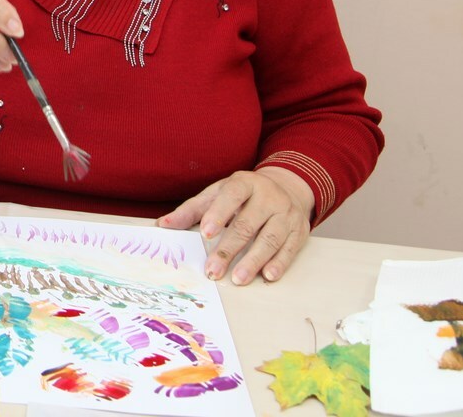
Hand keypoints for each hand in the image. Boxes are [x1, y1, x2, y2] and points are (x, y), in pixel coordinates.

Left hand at [158, 168, 314, 284]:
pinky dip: (279, 263)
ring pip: (270, 239)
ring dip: (254, 261)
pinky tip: (267, 276)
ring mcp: (286, 214)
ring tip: (238, 279)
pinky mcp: (299, 231)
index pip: (232, 196)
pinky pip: (289, 249)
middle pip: (248, 224)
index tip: (206, 233)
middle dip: (229, 249)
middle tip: (213, 270)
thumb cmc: (244, 194)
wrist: (288, 187)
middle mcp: (268, 197)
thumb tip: (162, 225)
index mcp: (245, 183)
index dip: (219, 214)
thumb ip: (192, 209)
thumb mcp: (218, 194)